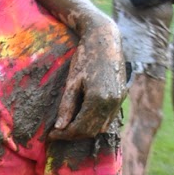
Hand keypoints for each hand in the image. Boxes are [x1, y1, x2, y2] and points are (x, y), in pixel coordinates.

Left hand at [51, 18, 126, 138]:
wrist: (105, 39)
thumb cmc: (85, 57)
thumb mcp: (72, 81)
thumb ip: (67, 106)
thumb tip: (59, 127)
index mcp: (97, 99)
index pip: (79, 128)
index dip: (64, 134)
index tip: (51, 135)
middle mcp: (111, 103)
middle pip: (91, 131)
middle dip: (73, 135)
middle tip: (57, 132)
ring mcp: (118, 100)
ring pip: (101, 127)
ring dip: (85, 130)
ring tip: (68, 126)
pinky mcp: (122, 96)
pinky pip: (108, 118)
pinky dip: (95, 122)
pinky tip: (83, 117)